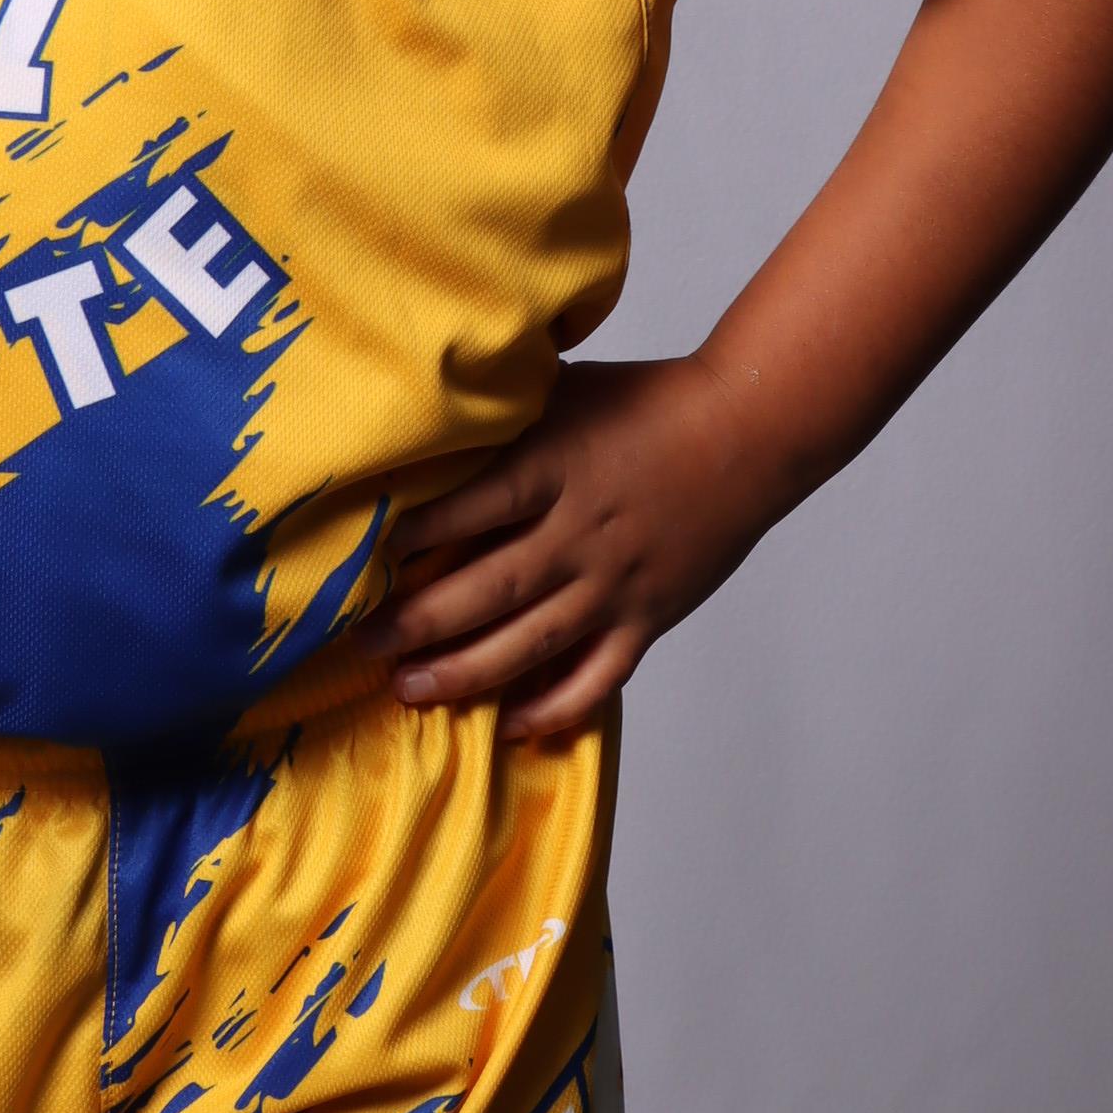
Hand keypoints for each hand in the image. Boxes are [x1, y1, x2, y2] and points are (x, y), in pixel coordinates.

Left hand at [375, 355, 785, 740]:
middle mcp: (580, 533)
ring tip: (409, 690)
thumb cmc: (648, 401)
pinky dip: (556, 706)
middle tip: (364, 644)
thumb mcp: (564, 388)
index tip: (366, 557)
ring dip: (466, 672)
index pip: (472, 508)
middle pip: (490, 588)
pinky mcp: (648, 616)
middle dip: (419, 622)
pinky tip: (512, 723)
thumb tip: (428, 407)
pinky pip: (597, 676)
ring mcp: (615, 583)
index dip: (416, 536)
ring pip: (532, 642)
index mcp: (555, 468)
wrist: (748, 431)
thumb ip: (502, 412)